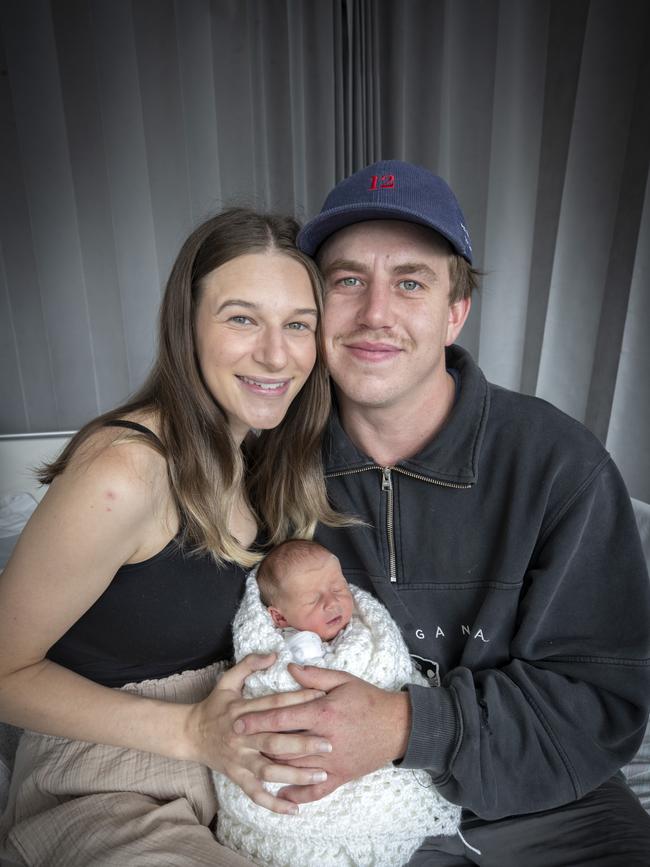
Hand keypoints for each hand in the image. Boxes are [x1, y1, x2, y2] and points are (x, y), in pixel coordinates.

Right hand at [185, 654, 332, 813]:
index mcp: (242, 710)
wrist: (188, 733)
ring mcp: (239, 759)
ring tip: (321, 775)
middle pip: (274, 741)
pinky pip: (256, 793)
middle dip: (303, 743)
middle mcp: (242, 736)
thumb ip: (249, 664)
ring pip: (269, 770)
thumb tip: (273, 654)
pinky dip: (274, 803)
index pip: (274, 705)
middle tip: (330, 744)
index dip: (297, 699)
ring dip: (295, 774)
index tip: (322, 697)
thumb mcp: (227, 680)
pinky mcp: (236, 777)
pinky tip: (294, 808)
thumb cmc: (214, 706)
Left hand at [233, 664, 411, 803]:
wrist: (398, 726)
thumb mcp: (343, 680)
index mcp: (323, 713)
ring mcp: (332, 761)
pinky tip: (282, 794)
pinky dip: (298, 793)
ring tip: (251, 763)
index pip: (283, 717)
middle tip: (236, 743)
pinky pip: (317, 789)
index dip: (258, 719)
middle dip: (257, 744)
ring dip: (272, 767)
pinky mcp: (341, 776)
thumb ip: (314, 676)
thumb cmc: (368, 700)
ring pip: (295, 768)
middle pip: (283, 745)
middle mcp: (324, 740)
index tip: (238, 721)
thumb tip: (289, 668)